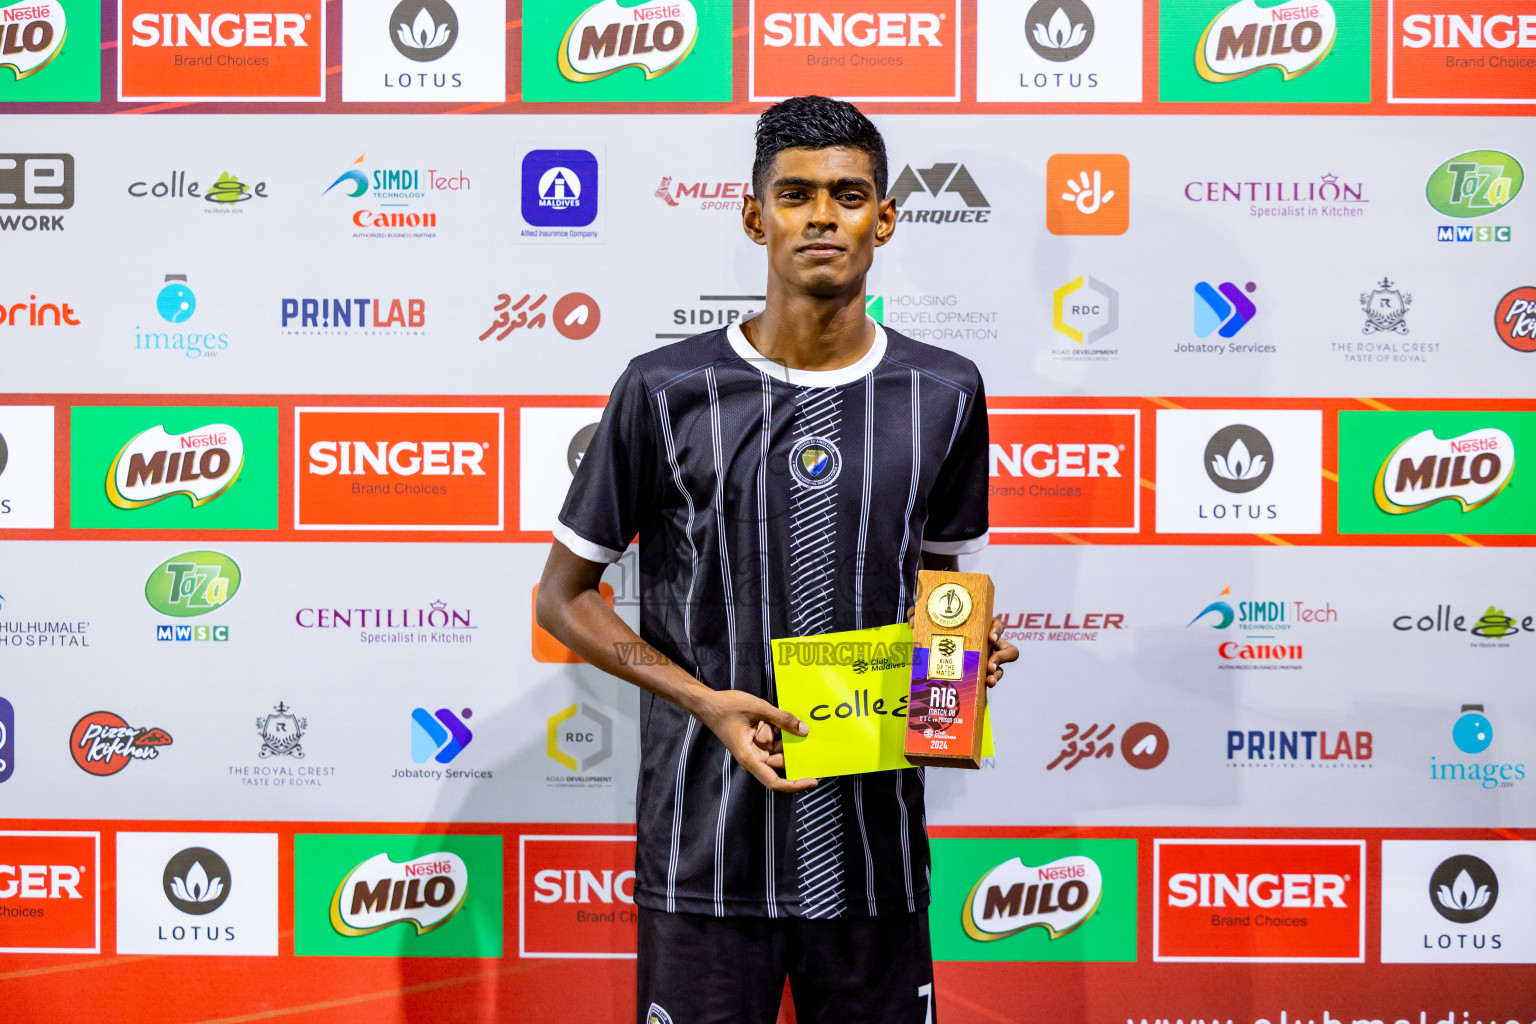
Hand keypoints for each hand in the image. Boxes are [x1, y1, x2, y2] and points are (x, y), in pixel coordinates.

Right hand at [692, 689, 817, 793]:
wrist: (709, 704)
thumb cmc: (727, 707)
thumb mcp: (758, 708)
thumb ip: (782, 719)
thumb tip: (804, 730)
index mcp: (750, 757)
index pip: (775, 782)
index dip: (795, 784)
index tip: (813, 780)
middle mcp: (754, 758)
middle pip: (781, 761)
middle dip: (788, 745)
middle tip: (789, 724)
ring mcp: (756, 751)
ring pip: (779, 749)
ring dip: (781, 734)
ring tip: (771, 717)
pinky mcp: (757, 743)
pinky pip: (774, 741)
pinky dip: (776, 730)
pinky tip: (772, 718)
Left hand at [905, 605, 1017, 686]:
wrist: (926, 651)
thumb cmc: (931, 629)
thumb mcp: (924, 617)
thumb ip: (916, 613)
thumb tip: (913, 622)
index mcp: (979, 627)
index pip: (997, 625)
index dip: (997, 631)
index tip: (990, 638)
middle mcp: (987, 645)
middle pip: (1008, 649)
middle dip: (1002, 657)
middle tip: (989, 664)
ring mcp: (985, 661)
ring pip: (1001, 668)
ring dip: (997, 674)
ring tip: (989, 680)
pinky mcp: (979, 676)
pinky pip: (991, 681)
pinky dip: (989, 684)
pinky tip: (984, 687)